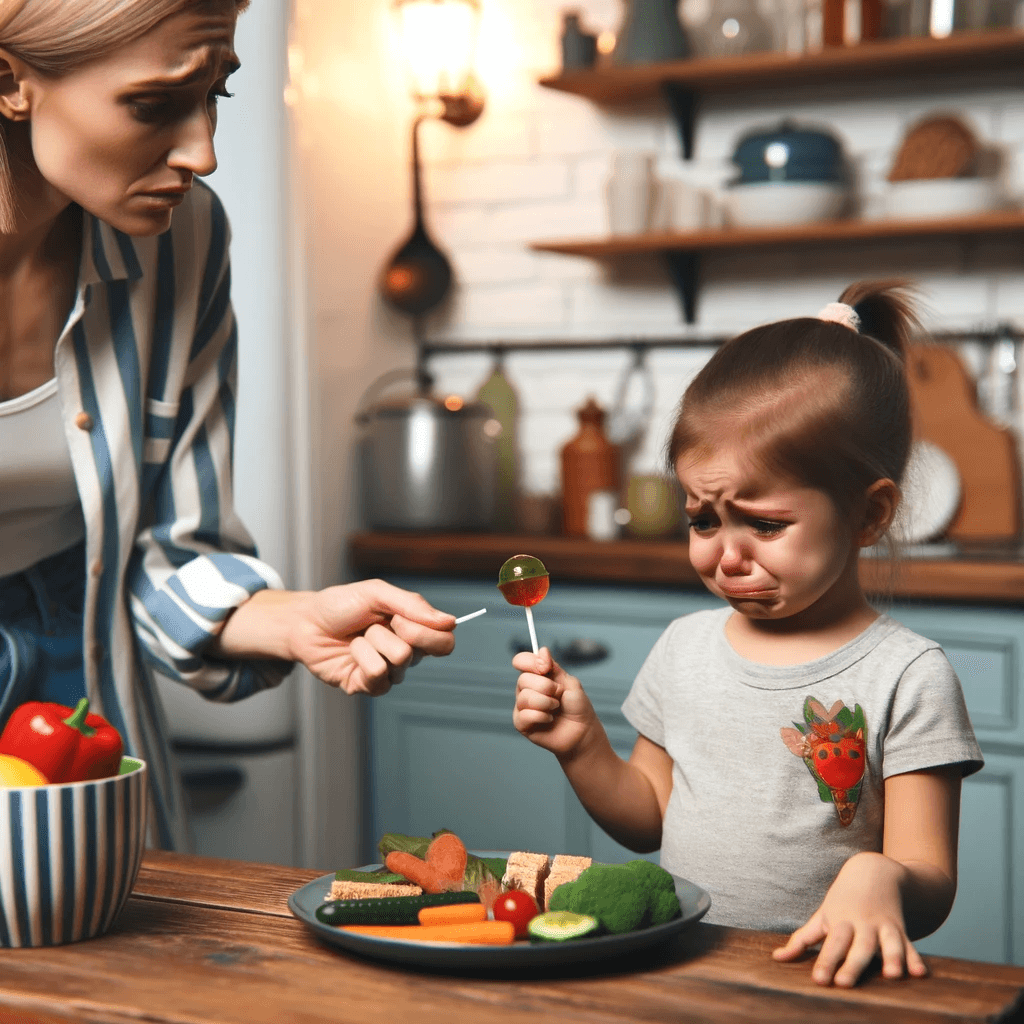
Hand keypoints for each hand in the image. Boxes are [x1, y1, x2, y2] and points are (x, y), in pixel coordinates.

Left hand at [285, 579, 455, 695]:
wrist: (305, 622)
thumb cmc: (340, 605)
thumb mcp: (376, 593)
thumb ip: (413, 605)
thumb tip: (450, 621)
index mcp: (414, 630)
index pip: (445, 641)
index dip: (430, 632)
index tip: (403, 617)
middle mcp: (405, 653)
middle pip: (425, 651)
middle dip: (400, 631)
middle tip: (379, 623)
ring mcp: (387, 672)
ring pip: (398, 661)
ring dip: (372, 641)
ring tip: (358, 636)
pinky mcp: (367, 686)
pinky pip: (376, 675)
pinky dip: (360, 657)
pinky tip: (351, 652)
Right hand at [511, 647, 595, 756]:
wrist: (582, 731)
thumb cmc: (577, 706)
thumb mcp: (570, 682)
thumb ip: (554, 667)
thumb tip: (541, 650)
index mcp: (537, 676)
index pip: (522, 661)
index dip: (530, 661)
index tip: (545, 667)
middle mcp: (527, 689)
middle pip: (523, 679)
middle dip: (546, 687)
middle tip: (558, 695)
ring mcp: (523, 706)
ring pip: (524, 697)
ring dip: (546, 703)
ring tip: (556, 708)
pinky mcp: (522, 724)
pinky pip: (524, 715)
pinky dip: (541, 716)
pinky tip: (549, 720)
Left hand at [772, 851, 927, 987]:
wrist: (873, 871)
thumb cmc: (842, 901)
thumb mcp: (822, 916)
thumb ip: (802, 940)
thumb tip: (777, 958)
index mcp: (840, 921)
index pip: (831, 944)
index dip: (825, 961)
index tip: (819, 981)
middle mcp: (862, 924)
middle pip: (858, 946)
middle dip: (852, 965)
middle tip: (844, 984)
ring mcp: (883, 925)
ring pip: (888, 943)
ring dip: (890, 959)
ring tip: (891, 976)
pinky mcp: (901, 929)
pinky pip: (909, 945)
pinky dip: (915, 958)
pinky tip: (920, 974)